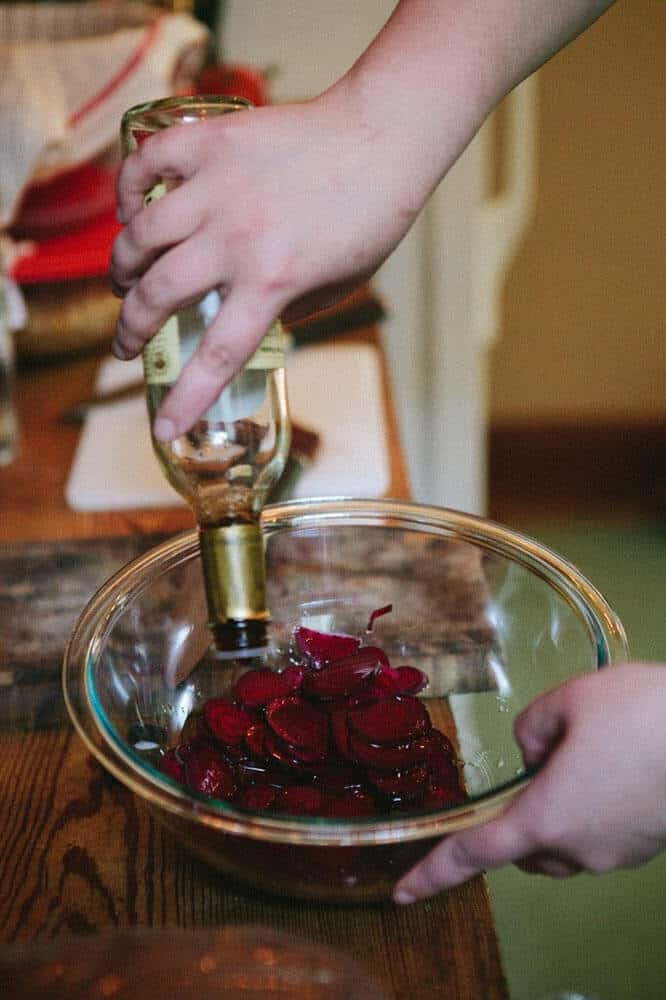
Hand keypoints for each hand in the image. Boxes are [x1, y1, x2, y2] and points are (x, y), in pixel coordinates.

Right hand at [110, 85, 423, 438]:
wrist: (382, 138)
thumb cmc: (370, 217)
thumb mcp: (340, 286)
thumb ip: (291, 310)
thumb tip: (257, 323)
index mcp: (273, 282)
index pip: (217, 356)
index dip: (186, 399)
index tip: (165, 427)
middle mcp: (236, 240)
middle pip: (159, 296)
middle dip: (131, 330)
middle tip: (126, 344)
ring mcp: (218, 188)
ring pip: (140, 236)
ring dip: (123, 268)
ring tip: (125, 281)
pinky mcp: (210, 143)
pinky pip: (146, 164)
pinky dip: (127, 189)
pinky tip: (131, 210)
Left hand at [394, 663, 665, 903]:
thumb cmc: (642, 714)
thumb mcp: (569, 701)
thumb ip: (532, 729)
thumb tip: (534, 754)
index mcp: (547, 816)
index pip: (475, 851)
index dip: (433, 872)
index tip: (403, 892)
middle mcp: (579, 848)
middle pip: (524, 844)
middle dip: (518, 813)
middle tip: (543, 759)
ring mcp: (615, 854)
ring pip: (563, 841)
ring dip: (557, 809)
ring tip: (588, 753)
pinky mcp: (643, 847)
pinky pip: (598, 835)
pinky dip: (591, 808)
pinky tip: (616, 764)